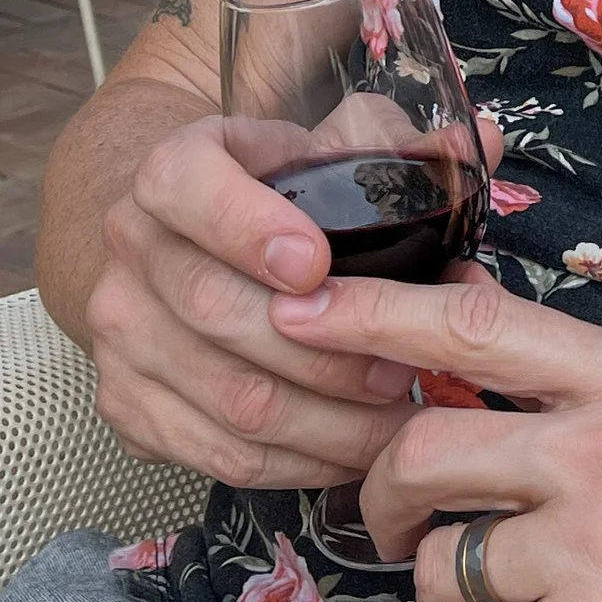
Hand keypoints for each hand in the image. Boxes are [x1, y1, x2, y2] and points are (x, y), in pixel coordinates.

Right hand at [83, 112, 419, 485]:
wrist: (183, 243)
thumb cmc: (275, 198)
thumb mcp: (325, 154)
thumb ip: (398, 148)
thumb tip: (481, 139)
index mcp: (172, 172)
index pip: (188, 188)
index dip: (247, 227)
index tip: (316, 262)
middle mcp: (130, 249)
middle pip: (216, 310)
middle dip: (324, 352)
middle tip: (403, 369)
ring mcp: (120, 334)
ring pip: (228, 397)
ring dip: (327, 421)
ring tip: (399, 420)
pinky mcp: (127, 407)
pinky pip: (220, 454)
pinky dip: (298, 462)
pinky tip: (354, 452)